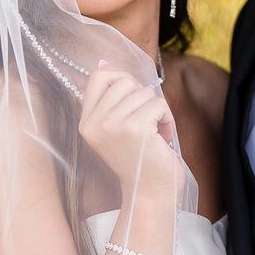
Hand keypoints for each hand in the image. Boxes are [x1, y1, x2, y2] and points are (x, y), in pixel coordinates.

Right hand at [79, 65, 180, 198]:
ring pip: (145, 92)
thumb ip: (110, 99)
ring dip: (157, 110)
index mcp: (86, 123)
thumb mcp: (116, 128)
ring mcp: (114, 126)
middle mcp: (96, 124)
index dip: (120, 78)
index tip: (133, 97)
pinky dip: (167, 118)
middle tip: (146, 121)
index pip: (97, 77)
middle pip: (125, 81)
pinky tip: (163, 137)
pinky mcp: (136, 129)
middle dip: (143, 97)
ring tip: (155, 133)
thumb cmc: (139, 159)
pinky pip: (158, 104)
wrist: (150, 192)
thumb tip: (103, 62)